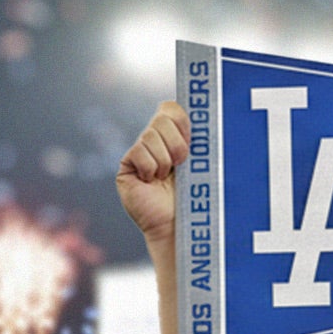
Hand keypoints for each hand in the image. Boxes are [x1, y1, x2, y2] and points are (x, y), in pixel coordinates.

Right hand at [116, 101, 188, 242]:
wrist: (179, 224)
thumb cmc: (195, 196)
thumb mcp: (201, 163)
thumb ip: (200, 140)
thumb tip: (205, 116)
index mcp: (175, 136)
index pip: (171, 109)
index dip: (182, 121)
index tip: (192, 141)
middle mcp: (155, 141)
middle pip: (162, 117)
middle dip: (177, 143)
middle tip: (181, 164)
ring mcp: (139, 151)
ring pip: (150, 135)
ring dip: (164, 161)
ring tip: (165, 178)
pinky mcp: (127, 165)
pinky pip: (139, 152)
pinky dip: (150, 168)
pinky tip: (151, 182)